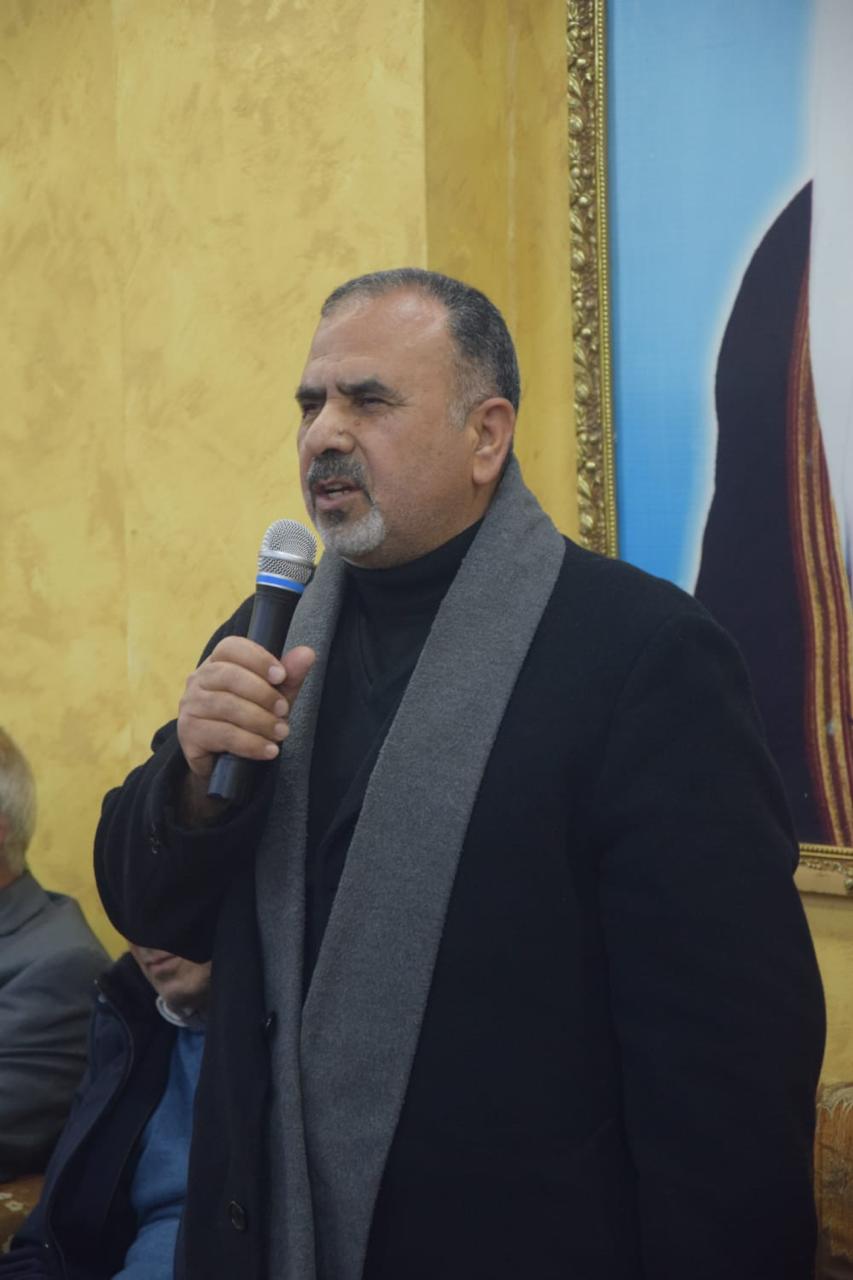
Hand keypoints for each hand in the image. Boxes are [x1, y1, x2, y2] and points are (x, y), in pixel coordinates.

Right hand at [177, 638, 315, 781]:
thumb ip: (289, 676)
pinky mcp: (189, 734)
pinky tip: (268, 750)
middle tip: (284, 710)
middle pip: (228, 676)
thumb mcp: (273, 697)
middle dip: (262, 693)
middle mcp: (198, 680)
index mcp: (217, 663)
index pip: (231, 647)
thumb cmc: (249, 721)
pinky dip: (250, 743)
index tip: (281, 675)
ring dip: (260, 720)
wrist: (224, 764)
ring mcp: (190, 706)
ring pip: (226, 706)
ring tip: (281, 733)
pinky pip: (222, 734)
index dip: (258, 658)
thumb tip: (308, 653)